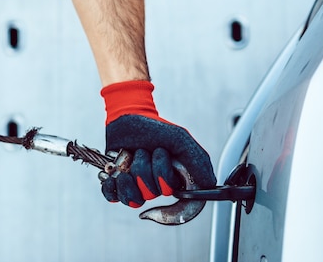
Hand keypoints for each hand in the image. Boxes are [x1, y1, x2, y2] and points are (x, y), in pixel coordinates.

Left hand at [101, 114, 216, 207]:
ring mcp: (136, 186)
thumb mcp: (181, 139)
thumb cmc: (155, 128)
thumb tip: (210, 185)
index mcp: (174, 180)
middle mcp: (156, 186)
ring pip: (133, 197)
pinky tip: (115, 172)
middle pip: (153, 194)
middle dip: (149, 169)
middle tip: (148, 151)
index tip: (167, 187)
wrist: (128, 117)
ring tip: (132, 155)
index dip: (173, 205)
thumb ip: (198, 162)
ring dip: (131, 172)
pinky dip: (112, 186)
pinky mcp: (118, 185)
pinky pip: (113, 197)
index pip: (178, 206)